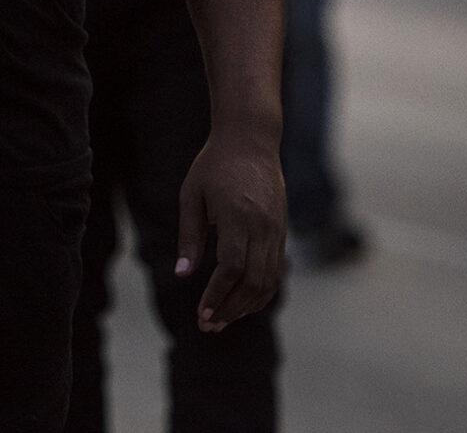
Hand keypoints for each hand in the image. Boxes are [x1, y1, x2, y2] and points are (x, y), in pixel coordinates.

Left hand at [176, 130, 284, 331]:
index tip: (202, 314)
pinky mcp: (283, 231)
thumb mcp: (191, 194)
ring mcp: (277, 230)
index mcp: (238, 216)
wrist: (251, 140)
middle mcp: (263, 227)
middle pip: (253, 282)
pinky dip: (261, 292)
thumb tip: (183, 274)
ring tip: (223, 320)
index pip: (232, 268)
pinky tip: (242, 301)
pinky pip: (276, 271)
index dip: (217, 296)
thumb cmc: (213, 165)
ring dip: (247, 306)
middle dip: (231, 309)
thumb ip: (189, 236)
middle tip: (208, 326)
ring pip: (269, 281)